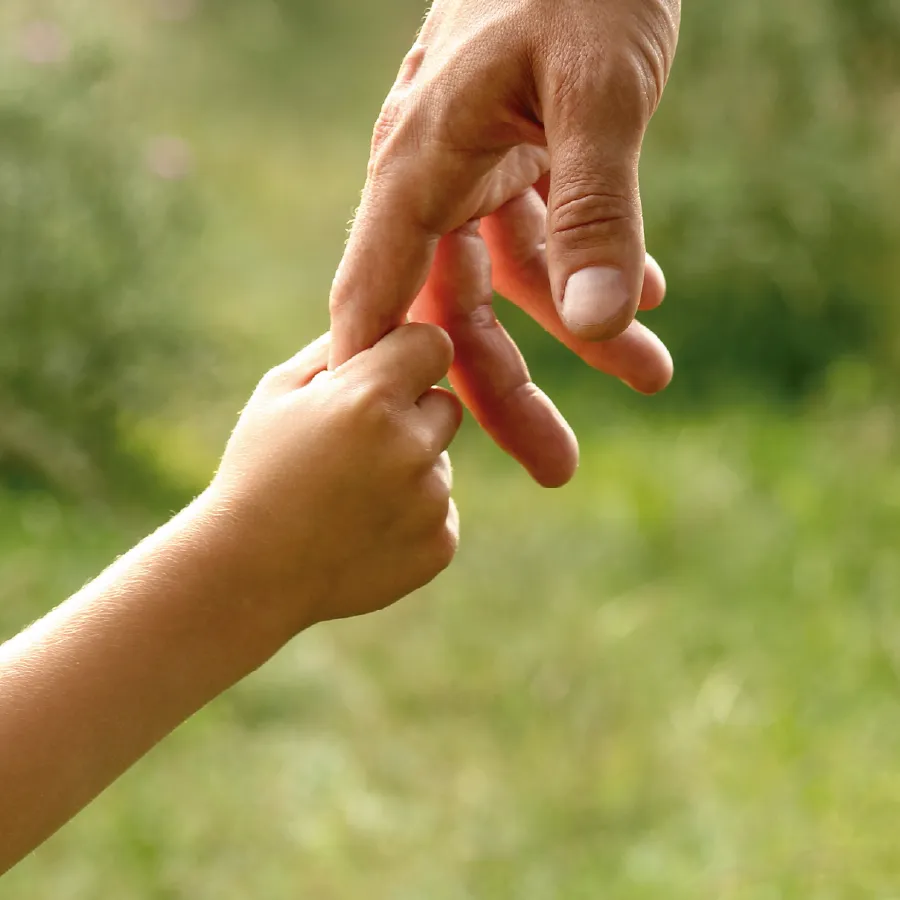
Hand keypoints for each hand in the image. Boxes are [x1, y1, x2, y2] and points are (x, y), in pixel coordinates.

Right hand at [200, 324, 461, 635]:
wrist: (248, 572)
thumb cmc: (257, 470)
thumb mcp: (278, 391)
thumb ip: (336, 348)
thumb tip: (384, 324)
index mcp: (371, 399)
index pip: (434, 344)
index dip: (409, 355)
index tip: (388, 371)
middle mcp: (411, 448)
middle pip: (445, 405)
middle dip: (411, 414)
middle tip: (358, 443)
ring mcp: (430, 501)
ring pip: (439, 462)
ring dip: (408, 469)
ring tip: (349, 496)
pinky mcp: (439, 545)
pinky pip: (439, 510)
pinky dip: (411, 516)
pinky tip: (362, 529)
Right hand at [330, 0, 679, 486]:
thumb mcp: (600, 92)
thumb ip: (594, 211)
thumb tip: (598, 326)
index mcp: (419, 162)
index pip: (378, 293)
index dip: (377, 376)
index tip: (392, 452)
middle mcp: (432, 176)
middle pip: (455, 312)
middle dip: (507, 392)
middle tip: (558, 469)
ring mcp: (472, 169)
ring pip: (506, 282)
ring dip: (577, 333)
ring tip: (651, 377)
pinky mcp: (515, 158)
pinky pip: (543, 236)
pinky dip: (592, 269)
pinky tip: (647, 298)